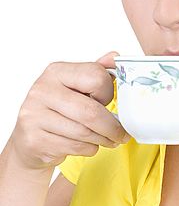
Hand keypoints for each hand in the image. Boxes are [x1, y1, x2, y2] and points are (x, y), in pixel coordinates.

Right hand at [9, 51, 130, 171]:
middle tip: (122, 134)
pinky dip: (89, 148)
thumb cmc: (58, 110)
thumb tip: (115, 57)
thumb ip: (95, 72)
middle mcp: (42, 91)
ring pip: (85, 133)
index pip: (96, 77)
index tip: (108, 101)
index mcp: (56, 72)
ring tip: (108, 140)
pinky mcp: (35, 140)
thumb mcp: (76, 87)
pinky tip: (87, 144)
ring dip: (103, 139)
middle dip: (112, 127)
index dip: (108, 93)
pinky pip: (75, 147)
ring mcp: (34, 116)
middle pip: (91, 111)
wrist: (30, 139)